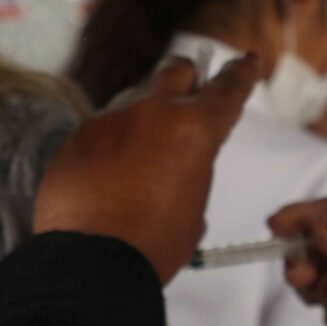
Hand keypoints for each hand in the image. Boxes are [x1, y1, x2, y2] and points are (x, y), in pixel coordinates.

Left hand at [35, 55, 259, 281]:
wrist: (91, 263)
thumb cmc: (150, 245)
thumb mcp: (195, 207)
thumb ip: (194, 168)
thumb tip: (180, 162)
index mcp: (193, 129)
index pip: (227, 87)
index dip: (242, 73)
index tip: (247, 61)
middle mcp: (151, 112)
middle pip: (177, 70)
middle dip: (188, 82)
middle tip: (189, 103)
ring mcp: (110, 120)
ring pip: (135, 98)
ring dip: (146, 116)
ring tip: (143, 158)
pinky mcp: (78, 136)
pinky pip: (103, 126)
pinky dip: (113, 142)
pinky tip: (111, 174)